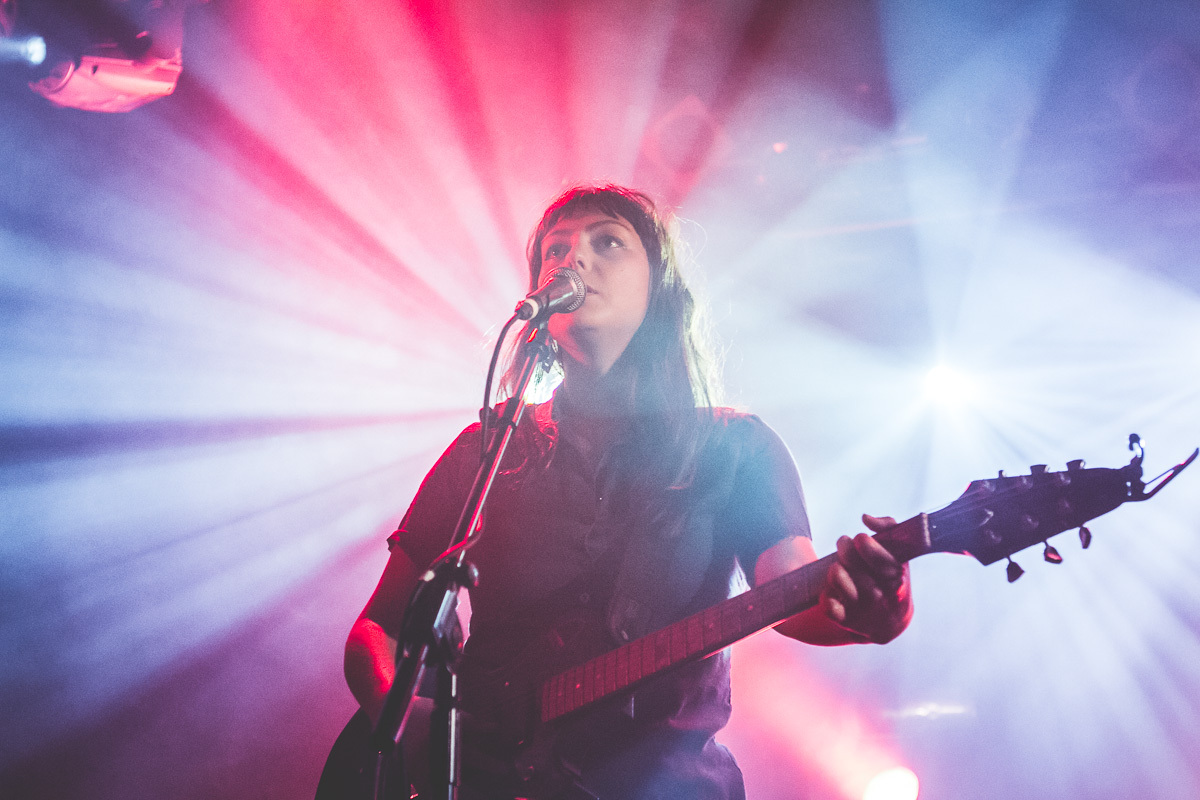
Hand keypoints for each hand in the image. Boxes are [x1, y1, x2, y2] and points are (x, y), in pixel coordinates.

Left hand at [821, 514, 912, 643]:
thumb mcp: (897, 552)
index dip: (866, 545)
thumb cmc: (889, 575)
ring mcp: (863, 610)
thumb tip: (866, 518)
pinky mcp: (846, 622)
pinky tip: (832, 590)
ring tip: (838, 568)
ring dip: (834, 569)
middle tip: (844, 544)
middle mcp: (881, 596)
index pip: (880, 560)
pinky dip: (825, 595)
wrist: (888, 618)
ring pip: (837, 579)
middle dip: (845, 549)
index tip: (860, 538)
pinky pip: (827, 604)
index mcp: (897, 577)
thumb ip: (888, 526)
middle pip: (853, 564)